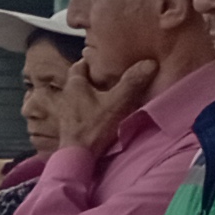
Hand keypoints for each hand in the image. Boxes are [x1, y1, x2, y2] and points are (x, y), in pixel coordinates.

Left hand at [43, 54, 160, 154]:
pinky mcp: (68, 125)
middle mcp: (65, 95)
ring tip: (104, 92)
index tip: (102, 59)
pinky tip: (97, 111)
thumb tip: (150, 62)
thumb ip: (132, 82)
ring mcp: (64, 111)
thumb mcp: (118, 102)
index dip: (89, 61)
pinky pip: (77, 110)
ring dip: (87, 93)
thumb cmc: (95, 126)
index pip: (79, 66)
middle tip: (106, 75)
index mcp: (74, 85)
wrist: (78, 155)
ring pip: (76, 96)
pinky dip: (86, 107)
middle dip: (89, 77)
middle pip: (77, 81)